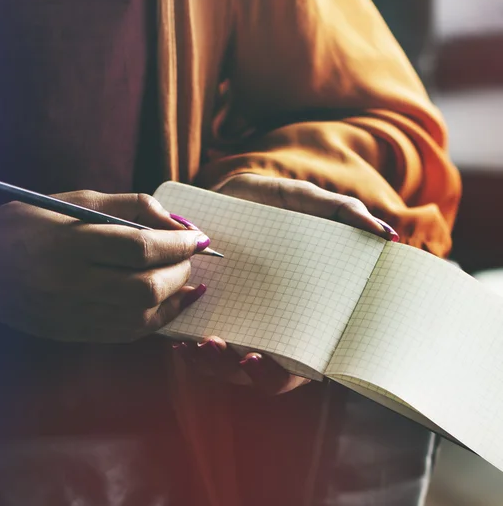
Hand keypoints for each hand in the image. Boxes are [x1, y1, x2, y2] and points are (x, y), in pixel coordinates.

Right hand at [0, 192, 209, 341]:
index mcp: (71, 242)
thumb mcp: (77, 201)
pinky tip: (169, 303)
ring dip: (176, 299)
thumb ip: (131, 207)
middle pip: (146, 287)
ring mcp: (72, 314)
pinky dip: (157, 319)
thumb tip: (177, 223)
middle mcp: (72, 283)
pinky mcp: (73, 333)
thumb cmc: (29, 222)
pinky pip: (127, 334)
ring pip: (141, 318)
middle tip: (190, 256)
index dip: (178, 243)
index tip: (198, 237)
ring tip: (189, 281)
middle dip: (181, 271)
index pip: (140, 248)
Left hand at [173, 173, 398, 394]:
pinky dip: (189, 351)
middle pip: (267, 373)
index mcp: (300, 311)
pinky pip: (195, 348)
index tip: (270, 357)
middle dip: (254, 373)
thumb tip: (387, 235)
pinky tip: (180, 340)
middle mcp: (268, 326)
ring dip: (216, 366)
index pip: (305, 358)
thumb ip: (341, 212)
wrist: (222, 194)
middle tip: (242, 356)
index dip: (290, 369)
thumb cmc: (269, 204)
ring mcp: (235, 325)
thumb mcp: (303, 200)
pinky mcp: (204, 318)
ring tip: (203, 345)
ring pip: (228, 368)